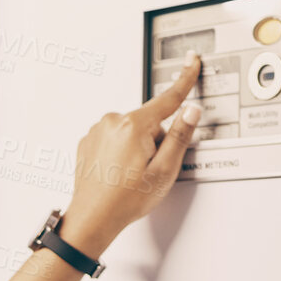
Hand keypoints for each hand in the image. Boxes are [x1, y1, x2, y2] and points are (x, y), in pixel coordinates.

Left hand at [60, 52, 204, 258]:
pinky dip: (120, 152)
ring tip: (131, 175)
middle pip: (149, 121)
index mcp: (133, 126)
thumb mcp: (164, 171)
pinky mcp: (88, 141)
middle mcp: (112, 122)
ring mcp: (97, 131)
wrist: (92, 218)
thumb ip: (180, 137)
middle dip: (156, 141)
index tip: (192, 61)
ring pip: (131, 131)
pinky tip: (119, 173)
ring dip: (137, 147)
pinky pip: (114, 139)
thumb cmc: (124, 200)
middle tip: (149, 169)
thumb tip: (191, 112)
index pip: (167, 98)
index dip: (185, 79)